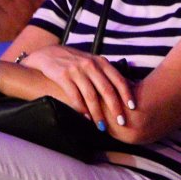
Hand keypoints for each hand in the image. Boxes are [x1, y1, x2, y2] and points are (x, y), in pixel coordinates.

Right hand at [16, 44, 134, 128]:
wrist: (47, 54)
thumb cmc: (74, 62)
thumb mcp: (91, 62)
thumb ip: (104, 73)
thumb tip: (123, 89)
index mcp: (101, 62)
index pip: (118, 79)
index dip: (127, 94)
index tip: (133, 107)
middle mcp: (91, 65)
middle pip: (107, 90)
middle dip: (115, 108)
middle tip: (121, 122)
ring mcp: (77, 70)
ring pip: (91, 96)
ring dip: (98, 113)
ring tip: (102, 126)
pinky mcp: (63, 76)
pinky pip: (75, 96)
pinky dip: (81, 109)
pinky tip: (85, 118)